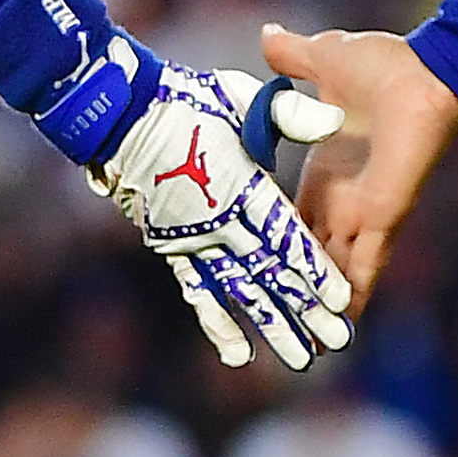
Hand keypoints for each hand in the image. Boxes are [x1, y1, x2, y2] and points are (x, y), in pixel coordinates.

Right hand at [92, 64, 354, 371]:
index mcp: (238, 183)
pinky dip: (218, 322)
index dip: (312, 268)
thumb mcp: (239, 97)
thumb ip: (290, 113)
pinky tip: (239, 354)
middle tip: (337, 342)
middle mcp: (216, 220)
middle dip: (304, 309)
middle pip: (268, 272)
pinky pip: (198, 290)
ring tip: (301, 359)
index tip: (340, 299)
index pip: (283, 235)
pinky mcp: (172, 246)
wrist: (117, 116)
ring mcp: (193, 238)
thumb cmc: (186, 101)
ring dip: (270, 325)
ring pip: (238, 290)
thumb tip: (337, 121)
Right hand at [256, 24, 457, 313]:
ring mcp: (362, 213)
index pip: (289, 222)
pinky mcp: (383, 218)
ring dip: (319, 307)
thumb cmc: (379, 65)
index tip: (242, 272)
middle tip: (266, 333)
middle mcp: (340, 201)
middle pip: (308, 258)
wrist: (426, 70)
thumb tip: (268, 35)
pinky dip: (355, 297)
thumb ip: (292, 59)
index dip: (269, 248)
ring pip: (333, 272)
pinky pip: (367, 266)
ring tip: (300, 350)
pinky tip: (343, 331)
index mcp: (322, 172)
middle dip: (290, 293)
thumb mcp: (321, 62)